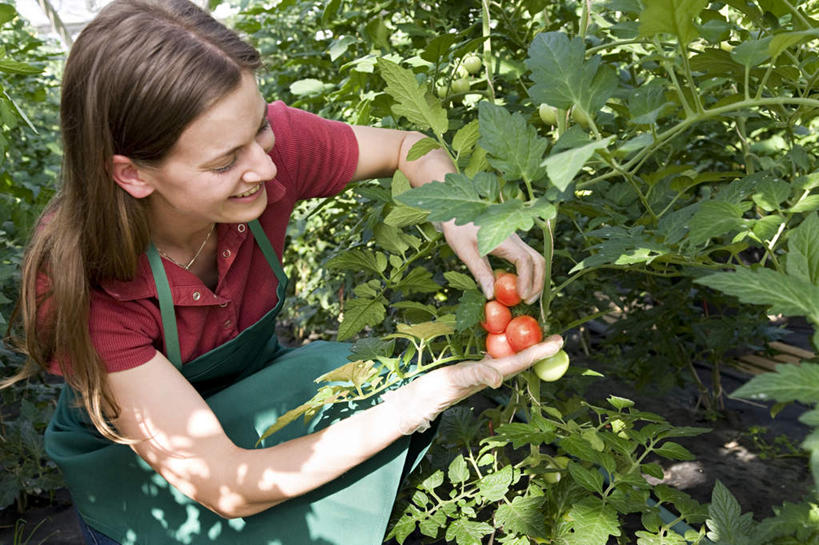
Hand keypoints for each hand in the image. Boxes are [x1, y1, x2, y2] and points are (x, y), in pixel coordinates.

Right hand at [382, 335, 562, 433]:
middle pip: (524, 358)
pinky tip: (506, 334)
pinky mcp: (478, 367)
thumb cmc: (442, 388)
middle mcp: (495, 372)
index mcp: (495, 373)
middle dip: (541, 348)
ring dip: (526, 345)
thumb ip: (478, 375)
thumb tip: (497, 379)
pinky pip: (498, 353)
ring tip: (538, 331)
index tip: (560, 340)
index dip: (542, 350)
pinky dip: (506, 343)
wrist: (425, 398)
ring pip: (513, 356)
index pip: (524, 360)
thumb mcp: (459, 378)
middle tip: (557, 336)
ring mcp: (487, 370)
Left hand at [440, 220, 545, 303]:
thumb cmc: (457, 229)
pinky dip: (528, 275)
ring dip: (535, 280)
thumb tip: (491, 296)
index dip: (527, 280)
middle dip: (537, 283)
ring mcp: (516, 241)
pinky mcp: (513, 245)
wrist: (456, 212)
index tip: (522, 297)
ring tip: (525, 298)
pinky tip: (517, 287)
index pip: (524, 260)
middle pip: (537, 260)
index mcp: (503, 239)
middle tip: (527, 302)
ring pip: (536, 260)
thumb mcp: (465, 251)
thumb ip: (480, 272)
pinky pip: (527, 260)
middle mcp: (514, 239)